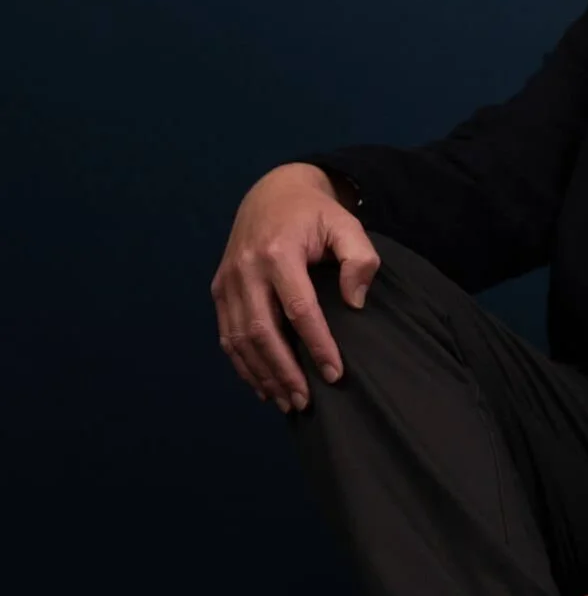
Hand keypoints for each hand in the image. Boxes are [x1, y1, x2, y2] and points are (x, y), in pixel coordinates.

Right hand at [210, 163, 379, 412]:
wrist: (272, 193)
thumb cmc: (315, 214)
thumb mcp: (346, 224)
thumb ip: (359, 259)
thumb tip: (354, 302)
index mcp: (278, 252)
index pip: (298, 309)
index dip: (317, 345)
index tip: (335, 374)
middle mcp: (246, 269)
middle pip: (262, 331)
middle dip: (284, 371)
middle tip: (306, 401)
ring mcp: (228, 280)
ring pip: (240, 339)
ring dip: (262, 375)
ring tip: (288, 402)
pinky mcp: (219, 288)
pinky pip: (227, 334)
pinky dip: (243, 365)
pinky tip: (263, 386)